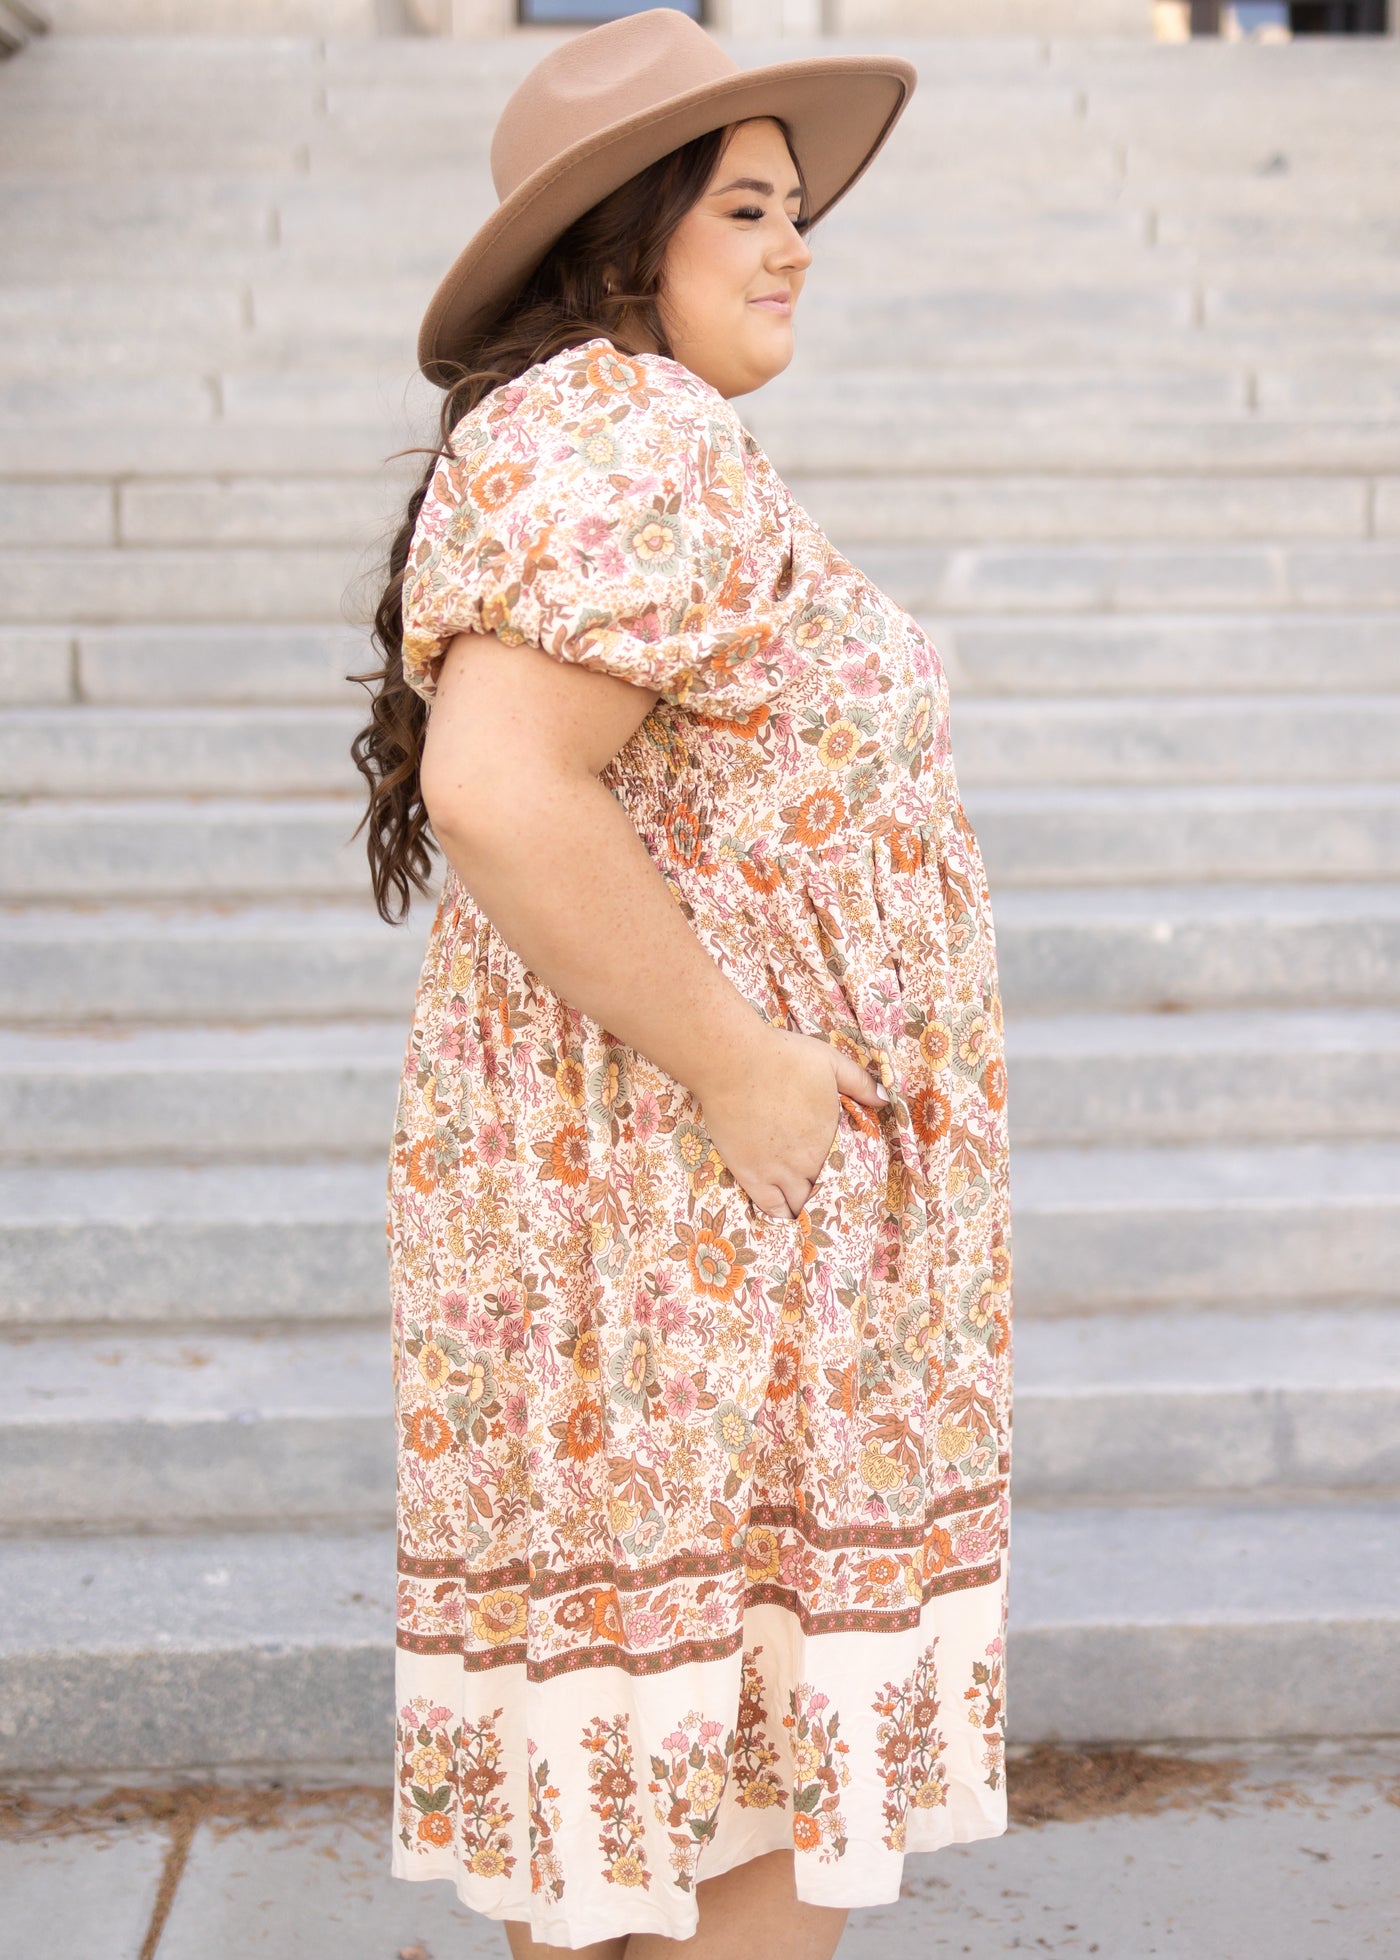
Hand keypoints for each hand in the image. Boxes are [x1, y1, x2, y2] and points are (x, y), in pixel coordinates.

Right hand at [695, 1027, 887, 1221]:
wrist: (734, 1062)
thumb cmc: (783, 1058)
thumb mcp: (831, 1062)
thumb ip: (861, 1082)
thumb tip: (884, 1100)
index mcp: (830, 1137)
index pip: (849, 1170)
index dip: (849, 1176)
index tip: (847, 1177)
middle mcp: (807, 1161)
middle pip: (825, 1191)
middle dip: (828, 1194)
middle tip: (828, 1194)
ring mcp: (777, 1171)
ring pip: (800, 1205)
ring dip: (807, 1206)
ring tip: (808, 1207)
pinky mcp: (750, 1174)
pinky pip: (771, 1208)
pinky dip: (782, 1215)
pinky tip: (786, 1215)